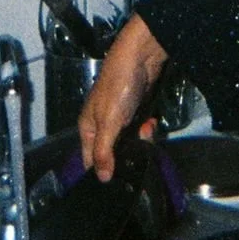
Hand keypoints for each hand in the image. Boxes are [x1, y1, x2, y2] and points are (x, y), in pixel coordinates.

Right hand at [77, 14, 169, 181]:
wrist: (140, 58)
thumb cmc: (118, 88)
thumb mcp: (109, 123)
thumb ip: (104, 151)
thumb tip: (102, 178)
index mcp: (87, 127)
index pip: (89, 159)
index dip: (102, 171)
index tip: (118, 181)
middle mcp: (100, 124)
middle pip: (112, 152)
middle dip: (127, 153)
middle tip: (138, 150)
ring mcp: (118, 117)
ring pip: (129, 141)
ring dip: (140, 138)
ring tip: (146, 128)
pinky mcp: (134, 110)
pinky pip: (139, 128)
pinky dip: (146, 127)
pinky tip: (151, 120)